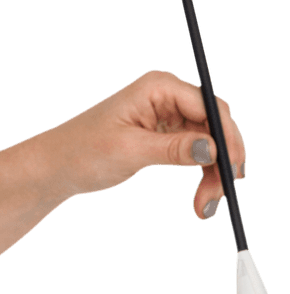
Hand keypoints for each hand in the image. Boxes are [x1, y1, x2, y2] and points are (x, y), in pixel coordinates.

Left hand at [42, 70, 245, 219]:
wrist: (60, 165)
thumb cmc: (83, 150)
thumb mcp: (130, 151)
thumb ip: (173, 149)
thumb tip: (213, 149)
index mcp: (156, 87)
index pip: (210, 106)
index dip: (228, 138)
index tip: (234, 171)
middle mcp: (166, 95)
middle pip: (216, 125)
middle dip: (223, 160)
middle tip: (220, 194)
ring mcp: (168, 114)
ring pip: (212, 143)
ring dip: (215, 175)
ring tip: (203, 206)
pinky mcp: (167, 134)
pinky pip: (199, 152)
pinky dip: (204, 175)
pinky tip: (200, 199)